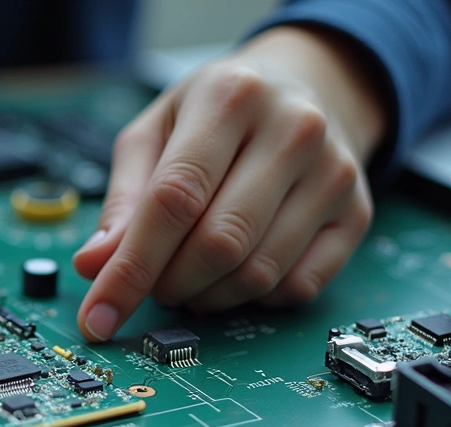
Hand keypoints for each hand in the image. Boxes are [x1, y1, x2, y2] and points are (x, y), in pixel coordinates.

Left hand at [72, 26, 386, 340]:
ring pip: (259, 273)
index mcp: (229, 98)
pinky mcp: (357, 213)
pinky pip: (298, 287)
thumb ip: (123, 199)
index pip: (173, 199)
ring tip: (189, 277)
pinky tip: (236, 273)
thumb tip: (94, 265)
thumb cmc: (218, 113)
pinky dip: (254, 298)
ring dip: (208, 296)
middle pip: (218, 243)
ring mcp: (333, 173)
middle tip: (154, 284)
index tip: (99, 315)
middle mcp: (292, 130)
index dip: (130, 268)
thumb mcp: (155, 132)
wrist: (308, 86)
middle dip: (170, 284)